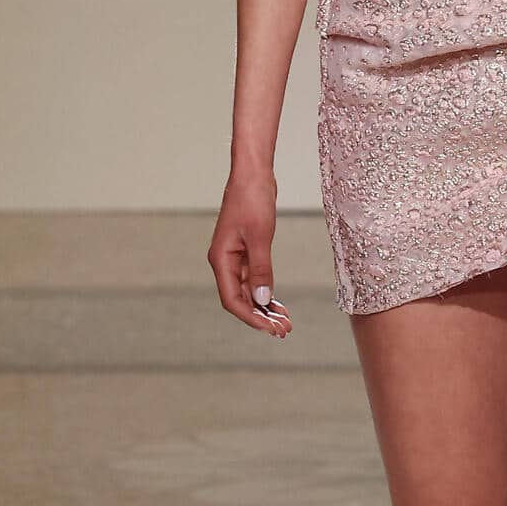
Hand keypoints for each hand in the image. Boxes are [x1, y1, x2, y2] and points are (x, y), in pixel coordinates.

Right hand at [208, 168, 292, 338]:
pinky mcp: (246, 251)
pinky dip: (266, 292)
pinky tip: (279, 304)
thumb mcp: (260, 236)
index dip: (251, 318)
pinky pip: (254, 279)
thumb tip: (262, 299)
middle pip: (241, 299)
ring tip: (286, 322)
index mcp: (221, 259)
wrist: (253, 174)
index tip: (271, 329)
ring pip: (249, 291)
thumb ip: (261, 269)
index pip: (232, 300)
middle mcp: (224, 262)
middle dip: (261, 317)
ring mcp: (235, 257)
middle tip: (285, 331)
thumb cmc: (253, 200)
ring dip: (266, 307)